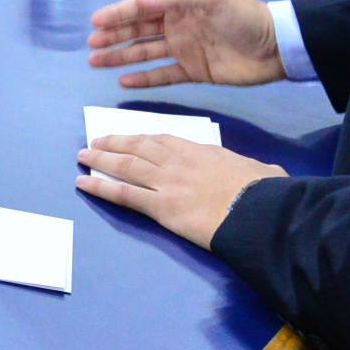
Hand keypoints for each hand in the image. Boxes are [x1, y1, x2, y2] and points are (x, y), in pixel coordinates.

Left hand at [76, 134, 286, 247]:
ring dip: (101, 160)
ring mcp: (166, 183)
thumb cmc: (264, 192)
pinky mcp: (159, 207)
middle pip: (138, 148)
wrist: (256, 211)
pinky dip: (100, 187)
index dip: (142, 139)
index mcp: (200, 151)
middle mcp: (177, 162)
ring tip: (83, 157)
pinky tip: (84, 183)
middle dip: (115, 144)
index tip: (130, 138)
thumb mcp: (261, 170)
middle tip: (96, 142)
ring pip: (125, 166)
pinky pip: (123, 194)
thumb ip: (253, 169)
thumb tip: (265, 173)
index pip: (164, 140)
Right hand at [85, 0, 285, 88]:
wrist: (276, 48)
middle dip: (113, 37)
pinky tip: (123, 81)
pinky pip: (163, 75)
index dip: (118, 14)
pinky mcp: (194, 72)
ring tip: (97, 62)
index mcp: (180, 4)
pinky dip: (143, 78)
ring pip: (144, 53)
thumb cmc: (244, 16)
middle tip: (91, 46)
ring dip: (121, 57)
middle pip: (138, 31)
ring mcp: (184, 50)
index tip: (96, 23)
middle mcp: (177, 26)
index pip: (141, 8)